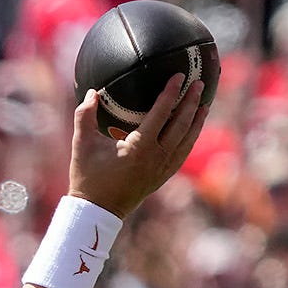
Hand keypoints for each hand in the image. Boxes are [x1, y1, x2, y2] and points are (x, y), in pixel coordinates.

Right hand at [67, 73, 208, 218]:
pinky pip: (182, 155)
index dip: (171, 92)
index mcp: (139, 147)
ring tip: (204, 104)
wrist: (96, 212)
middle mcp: (155, 157)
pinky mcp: (162, 177)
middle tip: (199, 84)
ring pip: (187, 140)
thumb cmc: (87, 178)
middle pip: (181, 124)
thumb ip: (85, 116)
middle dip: (191, 102)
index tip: (179, 76)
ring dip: (197, 121)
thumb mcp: (82, 145)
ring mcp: (161, 169)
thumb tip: (92, 92)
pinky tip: (193, 131)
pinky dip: (191, 140)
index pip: (161, 112)